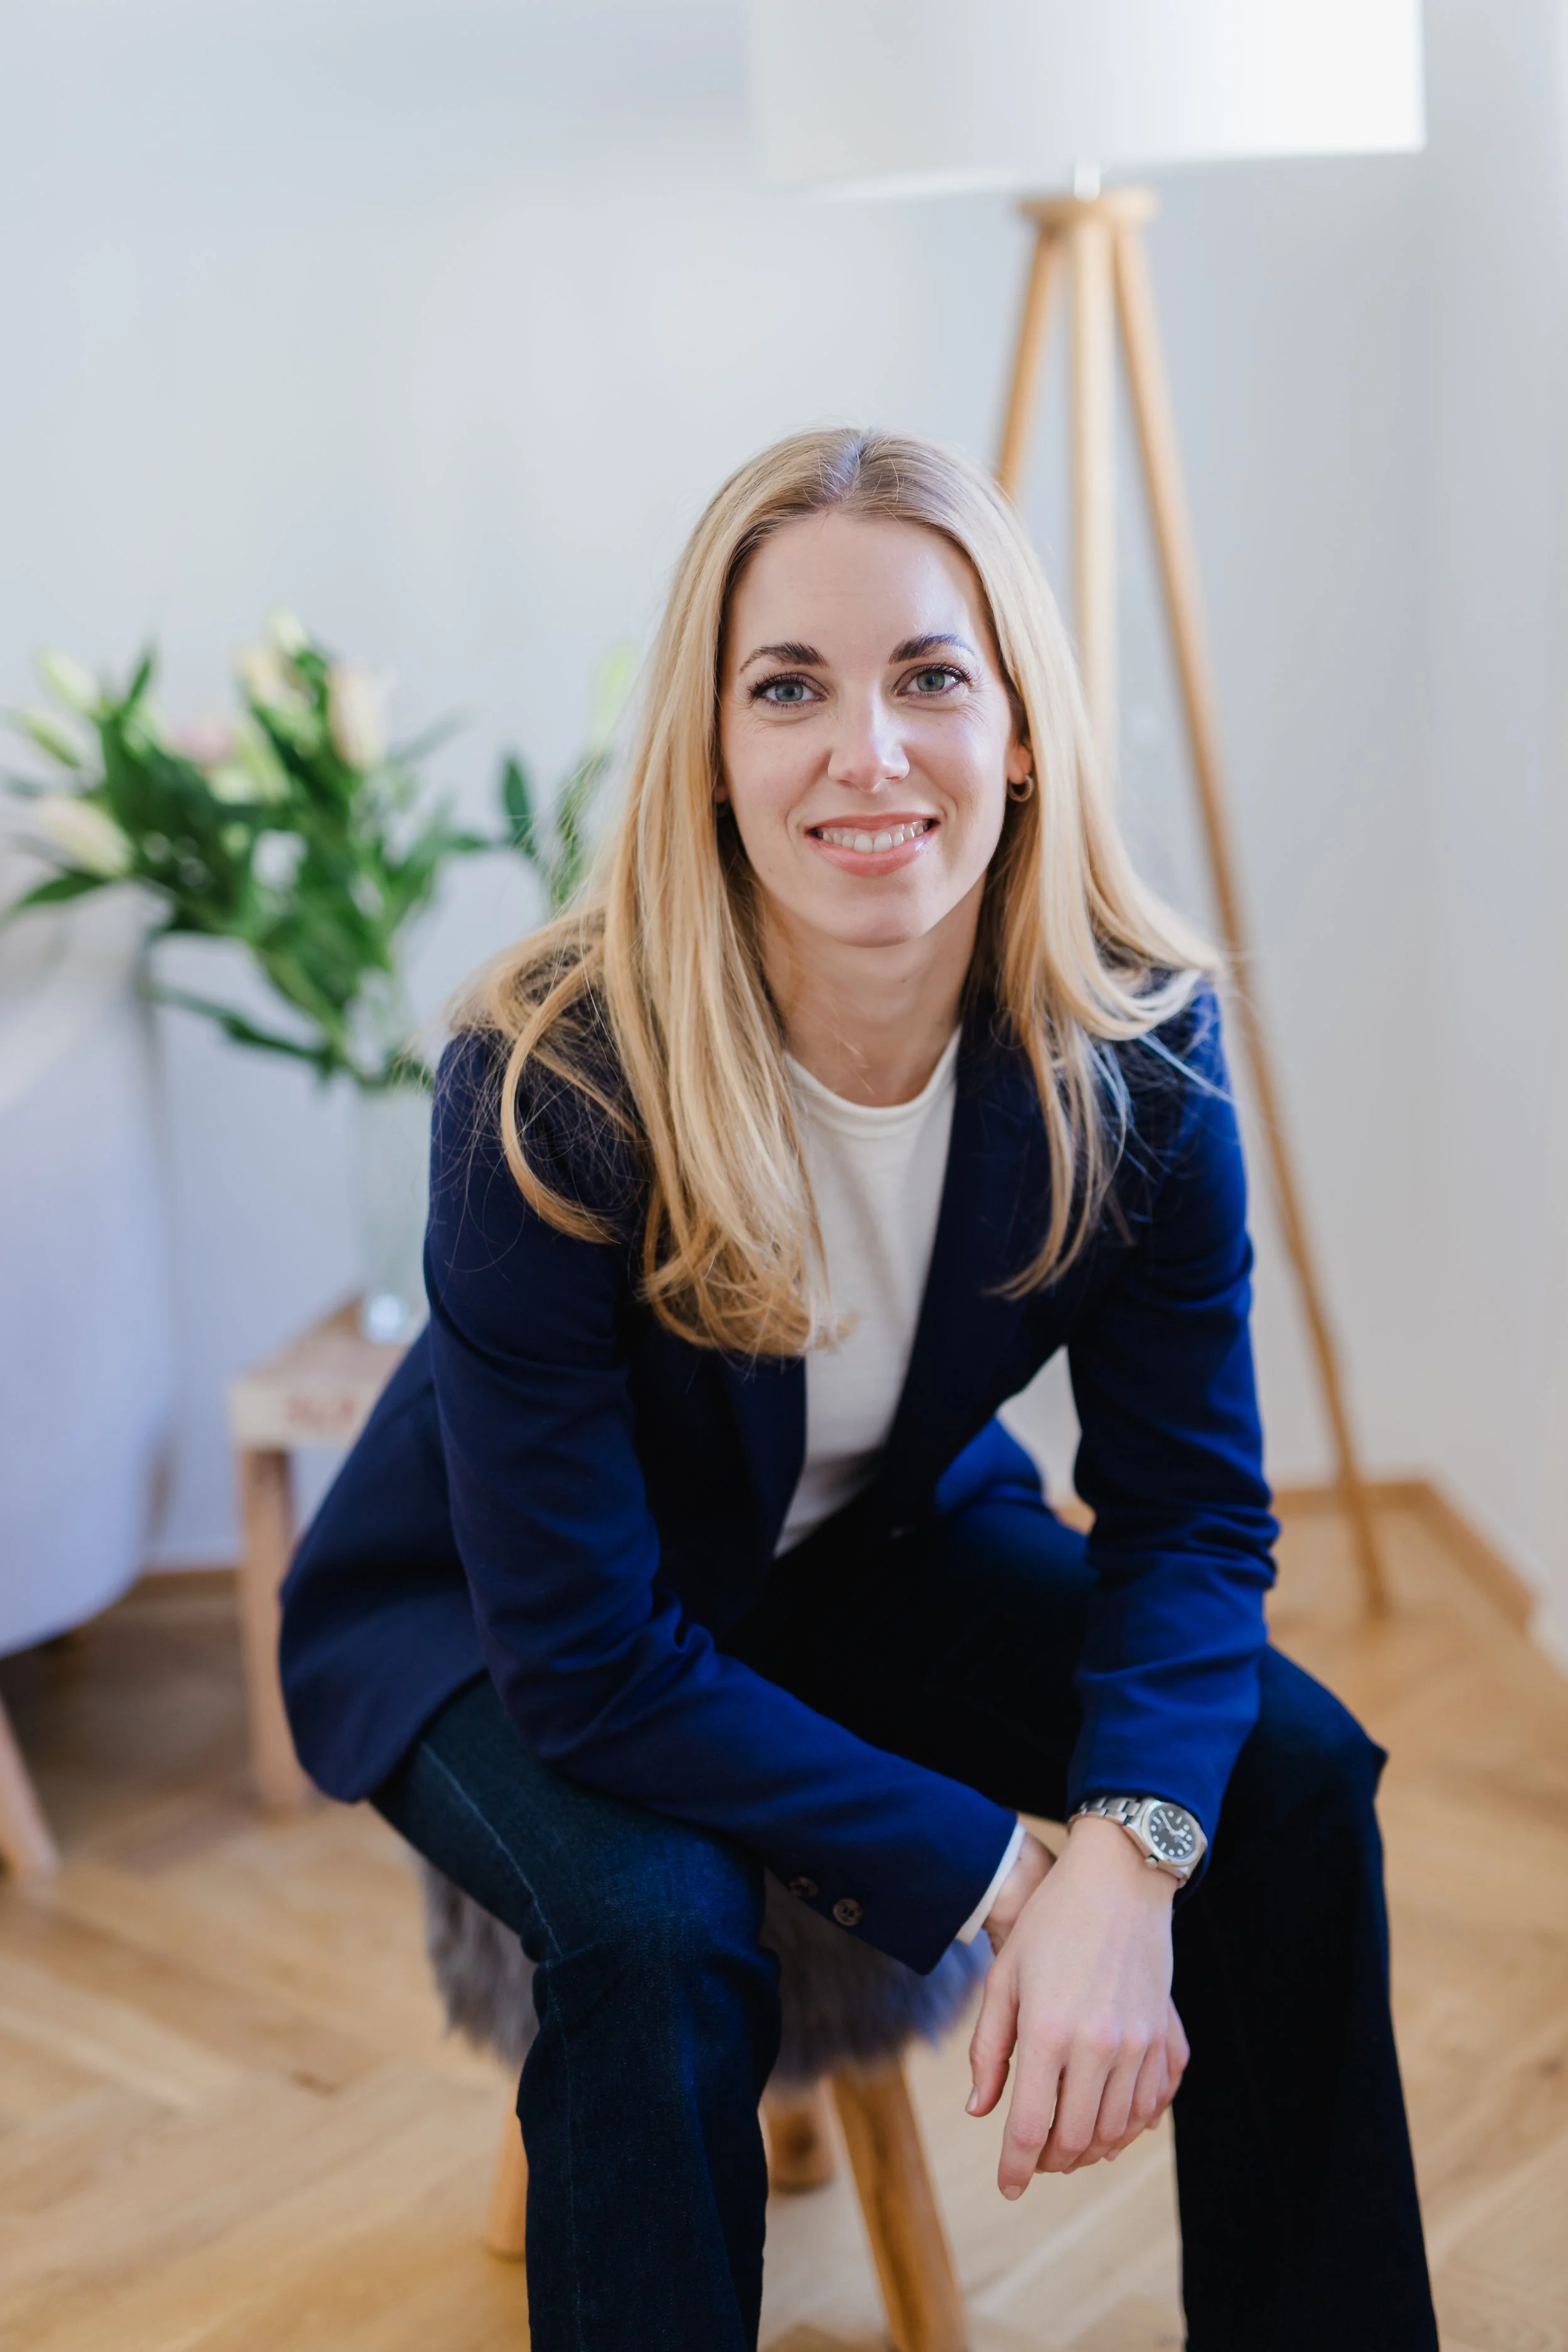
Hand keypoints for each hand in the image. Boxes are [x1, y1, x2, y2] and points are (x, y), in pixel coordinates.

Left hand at [967, 1814, 1188, 2195]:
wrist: (1118, 1880)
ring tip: (1067, 2141)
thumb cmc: (1050, 1923)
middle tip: (1034, 2158)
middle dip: (1050, 2162)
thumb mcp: (1004, 1979)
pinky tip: (1109, 2120)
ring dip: (1089, 2150)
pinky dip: (1128, 2127)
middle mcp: (1097, 2046)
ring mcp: (1137, 2045)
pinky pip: (1151, 2107)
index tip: (1008, 2187)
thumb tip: (979, 2110)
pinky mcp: (1164, 2039)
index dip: (1015, 2167)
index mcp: (1048, 2032)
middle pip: (1075, 2140)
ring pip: (1115, 2132)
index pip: (1029, 2127)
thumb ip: (989, 2050)